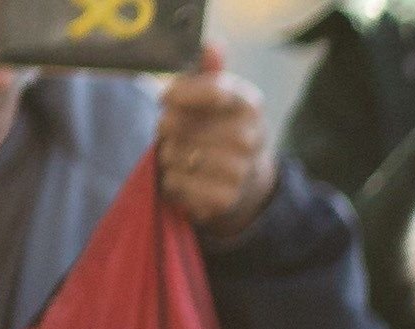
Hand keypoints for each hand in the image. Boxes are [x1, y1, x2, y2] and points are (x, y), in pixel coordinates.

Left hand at [155, 47, 276, 239]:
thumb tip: (214, 44)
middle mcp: (249, 138)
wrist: (249, 182)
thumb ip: (209, 71)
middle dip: (167, 127)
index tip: (165, 98)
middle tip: (176, 133)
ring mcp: (238, 171)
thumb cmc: (222, 129)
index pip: (209, 89)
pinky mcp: (224, 199)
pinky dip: (172, 180)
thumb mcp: (220, 96)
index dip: (178, 93)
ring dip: (168, 154)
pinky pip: (175, 181)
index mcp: (249, 104)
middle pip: (177, 123)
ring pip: (172, 153)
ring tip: (184, 156)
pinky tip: (187, 177)